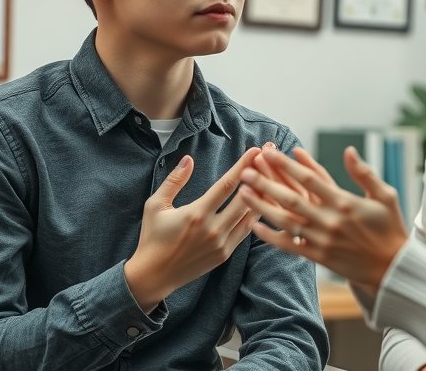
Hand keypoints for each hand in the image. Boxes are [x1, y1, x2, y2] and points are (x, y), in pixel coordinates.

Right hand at [124, 148, 261, 309]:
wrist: (154, 275)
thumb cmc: (152, 237)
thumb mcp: (156, 205)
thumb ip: (174, 181)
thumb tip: (188, 159)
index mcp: (196, 214)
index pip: (227, 185)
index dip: (243, 166)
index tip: (255, 150)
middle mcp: (213, 229)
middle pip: (246, 198)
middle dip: (259, 176)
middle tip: (270, 159)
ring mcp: (221, 243)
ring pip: (250, 216)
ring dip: (262, 196)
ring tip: (272, 178)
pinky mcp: (225, 254)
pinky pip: (246, 232)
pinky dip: (255, 216)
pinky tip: (263, 203)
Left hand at [238, 146, 408, 291]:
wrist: (393, 268)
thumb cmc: (390, 227)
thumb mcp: (385, 195)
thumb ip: (364, 173)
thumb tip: (348, 150)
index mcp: (345, 202)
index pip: (310, 179)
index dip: (288, 165)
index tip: (270, 153)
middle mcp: (330, 221)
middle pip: (291, 199)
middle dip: (266, 183)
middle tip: (245, 170)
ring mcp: (322, 240)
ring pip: (286, 222)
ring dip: (262, 206)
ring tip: (243, 193)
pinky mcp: (318, 257)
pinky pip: (289, 246)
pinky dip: (271, 236)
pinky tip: (254, 225)